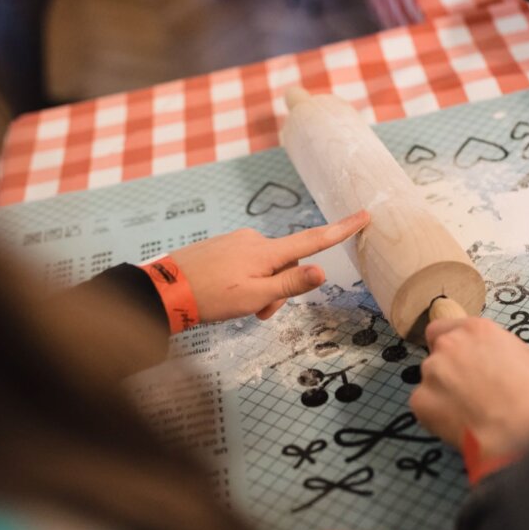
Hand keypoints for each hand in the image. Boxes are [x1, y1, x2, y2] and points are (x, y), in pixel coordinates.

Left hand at [170, 210, 368, 322]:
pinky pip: (246, 265)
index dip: (341, 230)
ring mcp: (236, 242)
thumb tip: (322, 272)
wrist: (164, 290)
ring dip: (261, 290)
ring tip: (239, 309)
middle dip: (280, 290)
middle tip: (259, 314)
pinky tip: (225, 297)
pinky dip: (246, 283)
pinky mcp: (222, 248)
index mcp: (266, 251)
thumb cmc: (210, 297)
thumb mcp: (254, 297)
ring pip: (265, 268)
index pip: (313, 240)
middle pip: (286, 264)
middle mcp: (254, 240)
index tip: (364, 215)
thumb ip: (289, 285)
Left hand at [410, 318, 528, 459]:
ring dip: (443, 391)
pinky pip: (425, 404)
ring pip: (430, 379)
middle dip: (449, 369)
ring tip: (468, 411)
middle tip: (469, 389)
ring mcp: (431, 372)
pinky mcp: (420, 400)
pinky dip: (437, 414)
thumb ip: (504, 348)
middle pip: (437, 353)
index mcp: (476, 330)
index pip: (444, 328)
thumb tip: (496, 355)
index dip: (452, 345)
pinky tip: (458, 423)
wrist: (520, 434)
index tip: (461, 359)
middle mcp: (449, 344)